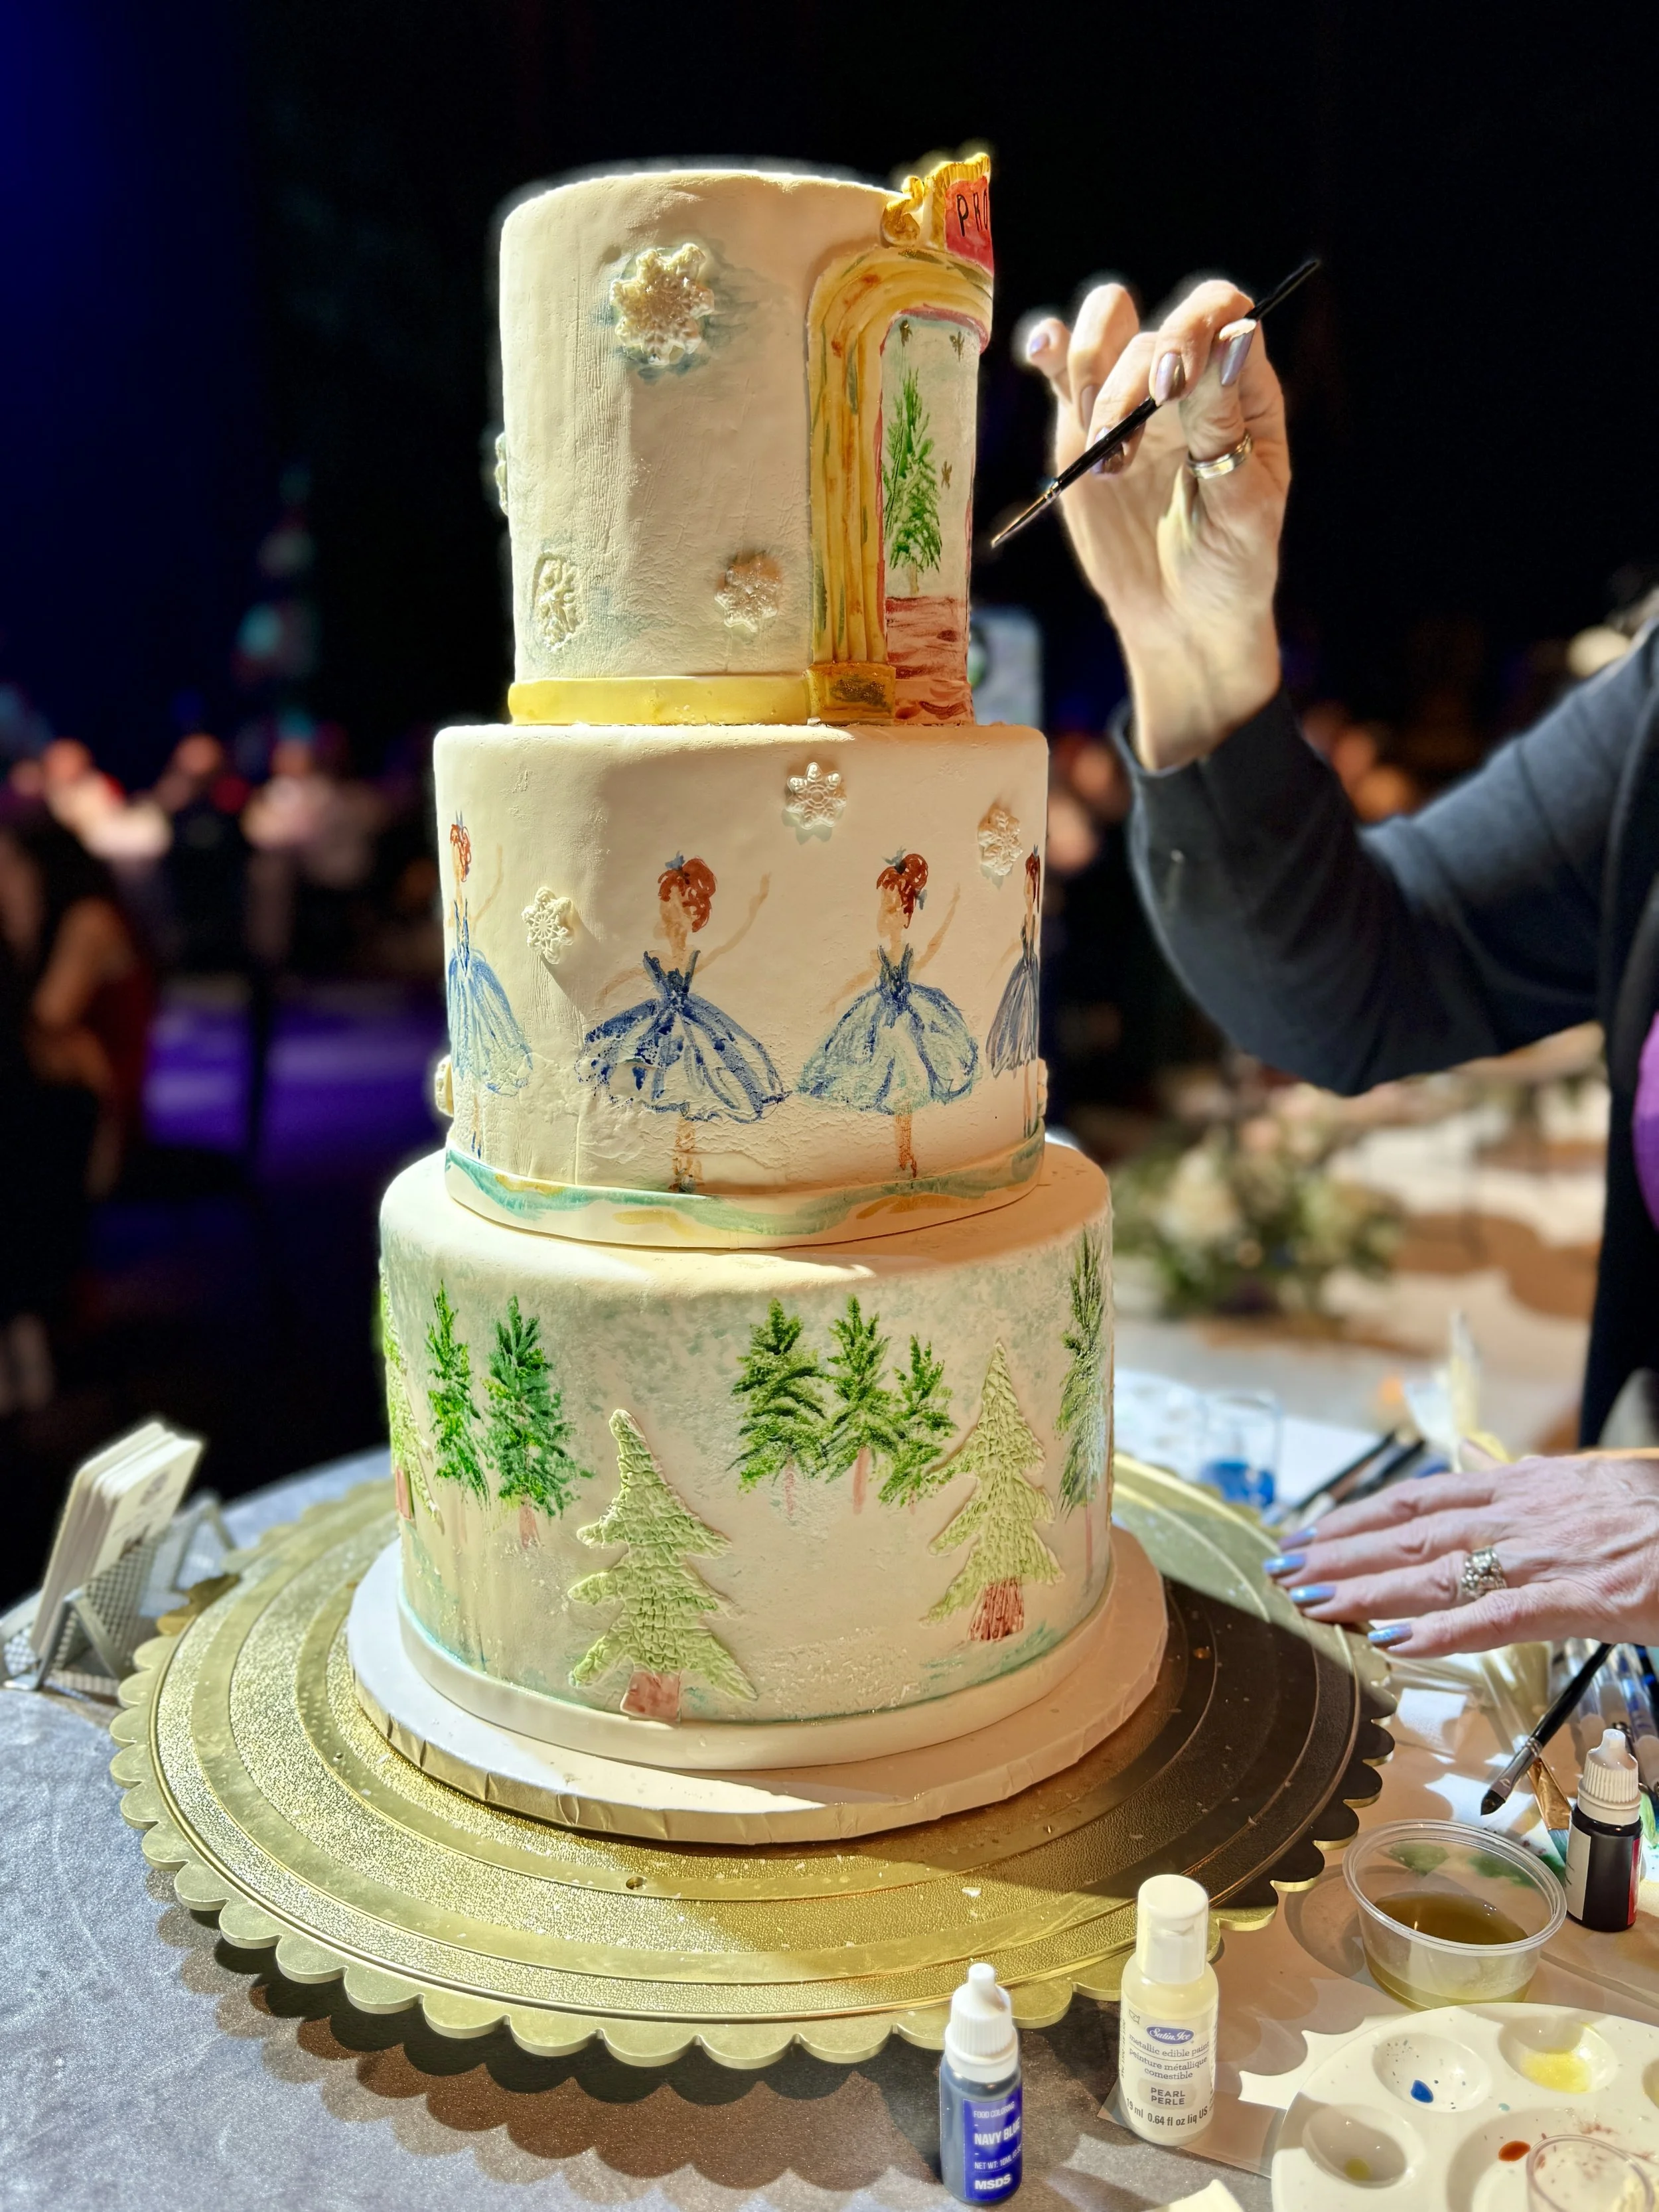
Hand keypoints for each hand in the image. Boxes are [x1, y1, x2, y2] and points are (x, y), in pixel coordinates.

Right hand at [1025, 279, 1290, 768]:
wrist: (1180, 616)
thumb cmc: (1229, 564)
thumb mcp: (1243, 506)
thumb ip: (1229, 424)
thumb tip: (1234, 337)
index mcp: (1240, 390)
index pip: (1221, 313)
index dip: (1192, 328)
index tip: (1171, 383)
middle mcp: (1186, 381)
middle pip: (1150, 333)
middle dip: (1128, 381)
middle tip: (1119, 447)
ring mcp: (1131, 399)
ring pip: (1103, 331)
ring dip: (1088, 379)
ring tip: (1101, 455)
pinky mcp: (1080, 426)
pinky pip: (1059, 367)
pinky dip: (1046, 346)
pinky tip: (1042, 353)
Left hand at [1263, 1452, 1658, 1657]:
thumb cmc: (1654, 1513)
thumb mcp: (1581, 1479)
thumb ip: (1517, 1475)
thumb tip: (1470, 1454)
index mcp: (1519, 1487)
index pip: (1417, 1498)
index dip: (1356, 1517)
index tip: (1307, 1533)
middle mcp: (1519, 1513)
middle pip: (1409, 1532)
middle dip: (1340, 1554)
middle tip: (1282, 1572)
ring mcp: (1544, 1555)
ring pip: (1435, 1571)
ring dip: (1366, 1588)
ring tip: (1311, 1601)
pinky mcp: (1577, 1598)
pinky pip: (1495, 1618)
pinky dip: (1440, 1632)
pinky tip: (1392, 1644)